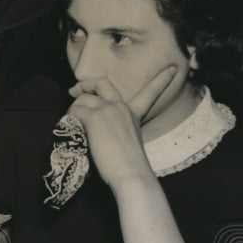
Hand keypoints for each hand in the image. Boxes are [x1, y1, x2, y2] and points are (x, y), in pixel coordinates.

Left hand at [66, 65, 176, 190]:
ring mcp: (108, 109)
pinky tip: (72, 130)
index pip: (150, 92)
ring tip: (71, 124)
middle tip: (74, 91)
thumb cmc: (129, 167)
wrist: (130, 174)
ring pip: (83, 99)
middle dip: (86, 83)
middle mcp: (122, 107)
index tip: (172, 68)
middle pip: (102, 83)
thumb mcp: (128, 142)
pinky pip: (75, 111)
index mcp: (134, 114)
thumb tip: (97, 130)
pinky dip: (69, 118)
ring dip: (73, 109)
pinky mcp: (94, 117)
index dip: (162, 80)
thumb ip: (117, 129)